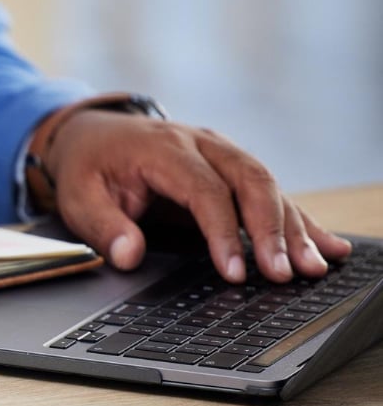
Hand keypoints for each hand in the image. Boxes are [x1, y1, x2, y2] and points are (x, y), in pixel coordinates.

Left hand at [43, 111, 351, 282]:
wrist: (92, 133)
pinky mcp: (231, 166)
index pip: (205, 191)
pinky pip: (270, 191)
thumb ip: (104, 227)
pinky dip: (298, 219)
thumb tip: (128, 256)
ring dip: (294, 228)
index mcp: (165, 150)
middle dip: (272, 230)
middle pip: (251, 181)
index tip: (235, 271)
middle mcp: (202, 145)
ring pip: (268, 185)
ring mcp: (222, 152)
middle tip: (285, 272)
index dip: (223, 233)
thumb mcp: (78, 197)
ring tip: (313, 267)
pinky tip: (326, 245)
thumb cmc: (87, 167)